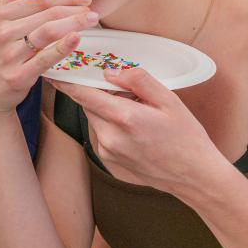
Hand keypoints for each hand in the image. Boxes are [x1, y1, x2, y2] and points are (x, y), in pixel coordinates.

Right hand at [0, 0, 97, 116]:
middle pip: (47, 13)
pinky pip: (45, 58)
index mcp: (0, 16)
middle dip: (75, 9)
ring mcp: (10, 54)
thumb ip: (18, 3)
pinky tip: (77, 39)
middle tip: (93, 11)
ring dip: (75, 23)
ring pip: (48, 31)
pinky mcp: (18, 75)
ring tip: (92, 21)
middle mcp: (3, 32)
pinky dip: (63, 47)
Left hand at [51, 68, 223, 195]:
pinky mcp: (107, 159)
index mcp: (124, 118)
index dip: (66, 81)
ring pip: (95, 118)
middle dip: (99, 93)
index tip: (53, 71)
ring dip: (106, 110)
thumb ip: (138, 81)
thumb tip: (110, 72)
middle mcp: (109, 136)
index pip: (83, 94)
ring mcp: (106, 150)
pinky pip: (101, 133)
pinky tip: (135, 130)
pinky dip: (111, 125)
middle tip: (125, 92)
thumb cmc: (186, 137)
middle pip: (88, 104)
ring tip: (137, 113)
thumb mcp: (169, 100)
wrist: (194, 176)